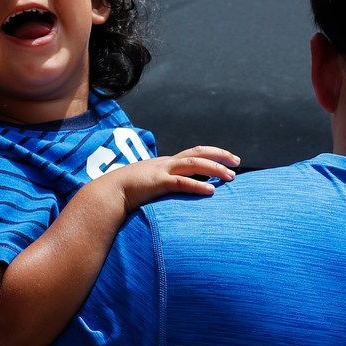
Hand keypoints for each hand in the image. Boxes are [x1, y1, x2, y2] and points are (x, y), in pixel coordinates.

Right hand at [106, 145, 239, 211]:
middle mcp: (167, 163)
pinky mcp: (157, 183)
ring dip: (214, 170)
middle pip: (198, 153)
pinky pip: (181, 182)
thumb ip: (166, 185)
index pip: (194, 153)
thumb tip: (180, 191)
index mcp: (166, 163)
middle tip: (236, 162)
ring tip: (230, 177)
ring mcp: (162, 171)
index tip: (229, 159)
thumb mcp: (151, 185)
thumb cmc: (128, 191)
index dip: (213, 154)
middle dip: (219, 156)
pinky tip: (211, 192)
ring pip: (194, 164)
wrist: (109, 192)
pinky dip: (197, 186)